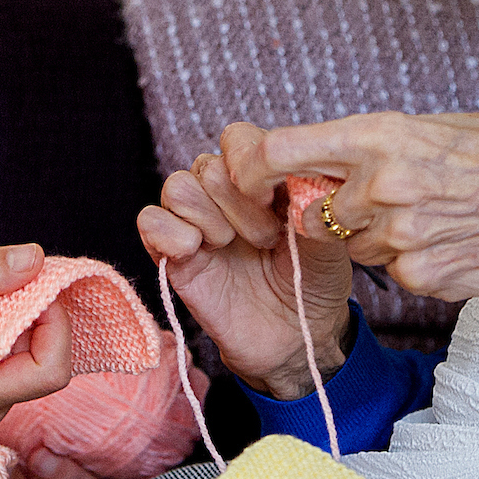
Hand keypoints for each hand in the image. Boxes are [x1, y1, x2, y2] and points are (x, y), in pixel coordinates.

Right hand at [0, 245, 73, 428]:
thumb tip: (36, 258)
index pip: (49, 372)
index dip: (55, 325)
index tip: (32, 284)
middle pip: (45, 360)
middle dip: (36, 313)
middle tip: (2, 275)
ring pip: (31, 352)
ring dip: (20, 312)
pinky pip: (13, 349)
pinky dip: (6, 317)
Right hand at [138, 126, 352, 399]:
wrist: (295, 339)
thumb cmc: (313, 283)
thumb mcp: (328, 237)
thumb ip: (313, 200)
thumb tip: (295, 170)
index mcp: (260, 179)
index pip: (238, 139)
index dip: (252, 165)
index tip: (278, 201)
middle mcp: (223, 195)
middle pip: (207, 165)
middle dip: (240, 203)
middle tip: (267, 239)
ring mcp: (196, 223)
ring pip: (177, 186)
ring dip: (209, 218)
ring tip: (233, 247)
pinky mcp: (172, 254)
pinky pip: (150, 220)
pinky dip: (171, 234)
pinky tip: (198, 253)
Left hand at [230, 108, 478, 298]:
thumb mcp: (443, 125)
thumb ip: (384, 142)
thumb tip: (341, 153)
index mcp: (381, 136)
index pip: (281, 151)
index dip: (252, 168)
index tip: (247, 176)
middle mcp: (380, 186)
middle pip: (311, 211)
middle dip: (329, 210)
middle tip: (374, 198)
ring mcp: (398, 238)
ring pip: (352, 246)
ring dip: (374, 237)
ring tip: (431, 216)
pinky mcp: (418, 277)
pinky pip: (393, 273)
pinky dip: (411, 262)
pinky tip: (453, 241)